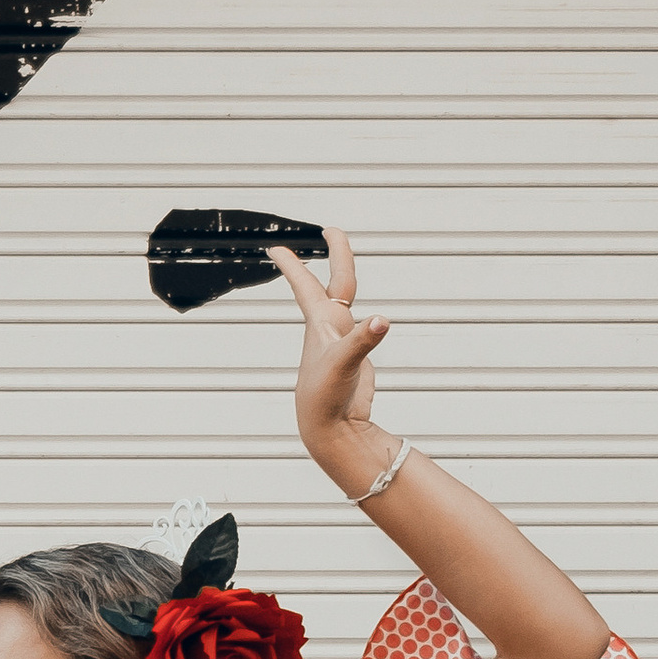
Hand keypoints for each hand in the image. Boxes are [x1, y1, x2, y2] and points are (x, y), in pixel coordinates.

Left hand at [270, 226, 388, 456]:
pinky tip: (367, 318)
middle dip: (337, 256)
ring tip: (343, 260)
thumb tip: (383, 319)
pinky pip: (360, 327)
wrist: (330, 428)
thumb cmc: (325, 397)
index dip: (293, 265)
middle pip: (335, 283)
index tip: (275, 247)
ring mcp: (343, 342)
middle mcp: (330, 329)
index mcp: (321, 324)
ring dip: (345, 281)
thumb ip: (363, 340)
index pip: (306, 285)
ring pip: (346, 302)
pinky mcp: (356, 358)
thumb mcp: (344, 364)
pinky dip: (364, 315)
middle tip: (331, 230)